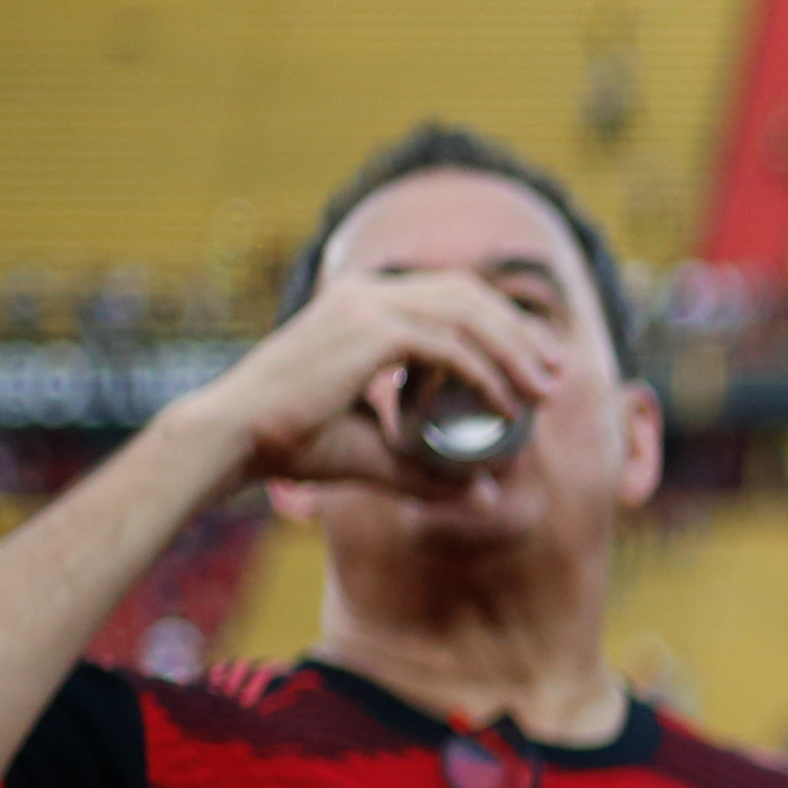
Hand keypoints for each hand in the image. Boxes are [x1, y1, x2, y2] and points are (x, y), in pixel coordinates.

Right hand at [173, 263, 561, 489]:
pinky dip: (485, 373)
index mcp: (361, 304)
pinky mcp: (368, 330)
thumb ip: (430, 468)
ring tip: (544, 389)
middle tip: (555, 371)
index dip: (499, 322)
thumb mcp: (375, 450)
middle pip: (468, 293)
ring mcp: (366, 305)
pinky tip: (507, 404)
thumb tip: (488, 494)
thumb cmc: (291, 444)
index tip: (536, 362)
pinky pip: (448, 345)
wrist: (233, 439)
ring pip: (467, 313)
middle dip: (519, 330)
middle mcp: (365, 293)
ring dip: (514, 349)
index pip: (448, 294)